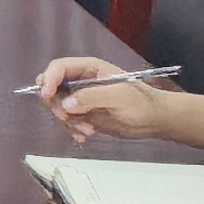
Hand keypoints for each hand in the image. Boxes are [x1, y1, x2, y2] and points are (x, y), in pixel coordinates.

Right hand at [37, 55, 177, 141]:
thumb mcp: (118, 97)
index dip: (49, 79)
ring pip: (57, 106)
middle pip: (52, 87)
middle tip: (67, 118)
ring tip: (87, 131)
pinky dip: (72, 128)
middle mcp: (80, 81)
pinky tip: (84, 136)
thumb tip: (65, 105)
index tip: (47, 96)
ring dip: (68, 120)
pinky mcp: (83, 113)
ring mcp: (81, 98)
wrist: (156, 120)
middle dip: (56, 104)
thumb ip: (91, 97)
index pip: (59, 68)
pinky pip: (67, 120)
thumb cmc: (141, 103)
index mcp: (88, 68)